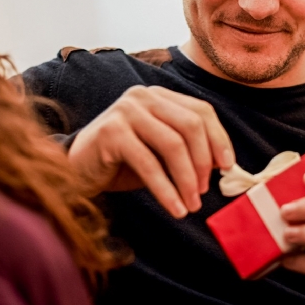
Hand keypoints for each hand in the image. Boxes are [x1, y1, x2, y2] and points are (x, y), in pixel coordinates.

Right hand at [68, 85, 234, 217]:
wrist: (76, 171)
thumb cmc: (122, 163)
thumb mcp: (160, 152)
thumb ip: (187, 150)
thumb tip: (223, 166)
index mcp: (159, 96)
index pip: (201, 111)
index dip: (219, 139)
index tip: (227, 167)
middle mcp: (143, 96)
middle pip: (190, 125)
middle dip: (203, 162)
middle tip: (203, 192)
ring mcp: (125, 110)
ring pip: (172, 144)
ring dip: (186, 180)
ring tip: (190, 205)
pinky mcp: (111, 132)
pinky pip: (149, 164)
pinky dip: (166, 190)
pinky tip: (174, 208)